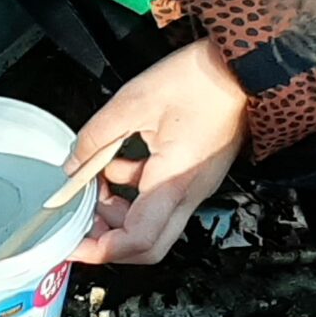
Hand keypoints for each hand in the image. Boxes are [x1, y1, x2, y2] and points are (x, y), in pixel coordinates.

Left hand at [68, 42, 249, 268]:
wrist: (243, 66)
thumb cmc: (202, 80)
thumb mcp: (134, 102)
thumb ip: (96, 137)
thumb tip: (73, 164)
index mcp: (174, 181)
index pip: (137, 240)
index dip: (99, 250)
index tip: (72, 245)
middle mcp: (189, 193)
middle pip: (146, 246)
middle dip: (107, 239)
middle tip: (79, 223)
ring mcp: (194, 187)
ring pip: (150, 224)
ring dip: (116, 212)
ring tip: (95, 182)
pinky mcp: (193, 175)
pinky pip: (158, 200)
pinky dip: (131, 192)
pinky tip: (117, 165)